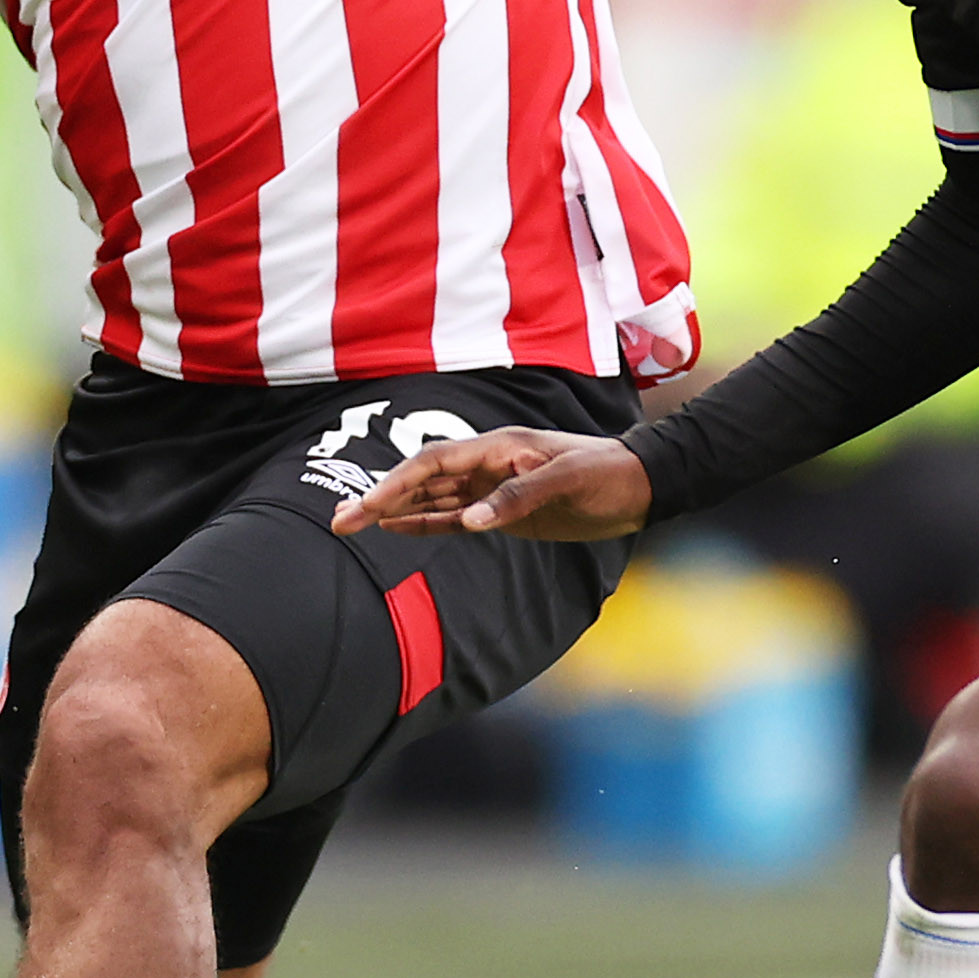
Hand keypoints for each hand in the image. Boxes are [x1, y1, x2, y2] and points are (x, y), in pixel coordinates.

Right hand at [329, 427, 654, 539]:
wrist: (639, 486)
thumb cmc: (607, 474)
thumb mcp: (567, 481)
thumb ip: (517, 498)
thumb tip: (472, 522)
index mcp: (497, 448)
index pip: (433, 464)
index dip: (397, 484)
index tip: (366, 507)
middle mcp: (486, 465)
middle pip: (421, 480)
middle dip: (379, 498)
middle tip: (339, 521)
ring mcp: (491, 488)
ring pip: (430, 498)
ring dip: (392, 510)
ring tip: (351, 522)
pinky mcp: (502, 511)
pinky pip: (452, 516)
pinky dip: (422, 523)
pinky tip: (394, 529)